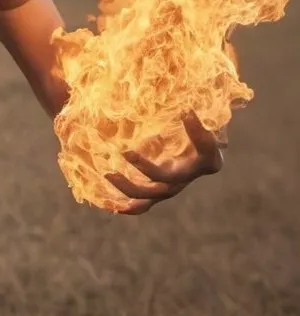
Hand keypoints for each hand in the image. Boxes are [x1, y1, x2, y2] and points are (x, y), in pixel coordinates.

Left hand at [105, 111, 226, 214]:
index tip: (187, 112)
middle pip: (168, 179)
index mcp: (207, 159)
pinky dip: (131, 207)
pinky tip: (114, 207)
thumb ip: (197, 118)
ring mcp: (173, 187)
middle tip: (126, 152)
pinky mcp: (159, 192)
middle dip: (146, 168)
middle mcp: (189, 177)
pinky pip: (145, 205)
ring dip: (129, 188)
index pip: (206, 147)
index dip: (198, 132)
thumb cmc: (198, 132)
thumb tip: (186, 108)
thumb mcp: (203, 122)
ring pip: (152, 195)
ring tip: (108, 175)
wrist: (197, 155)